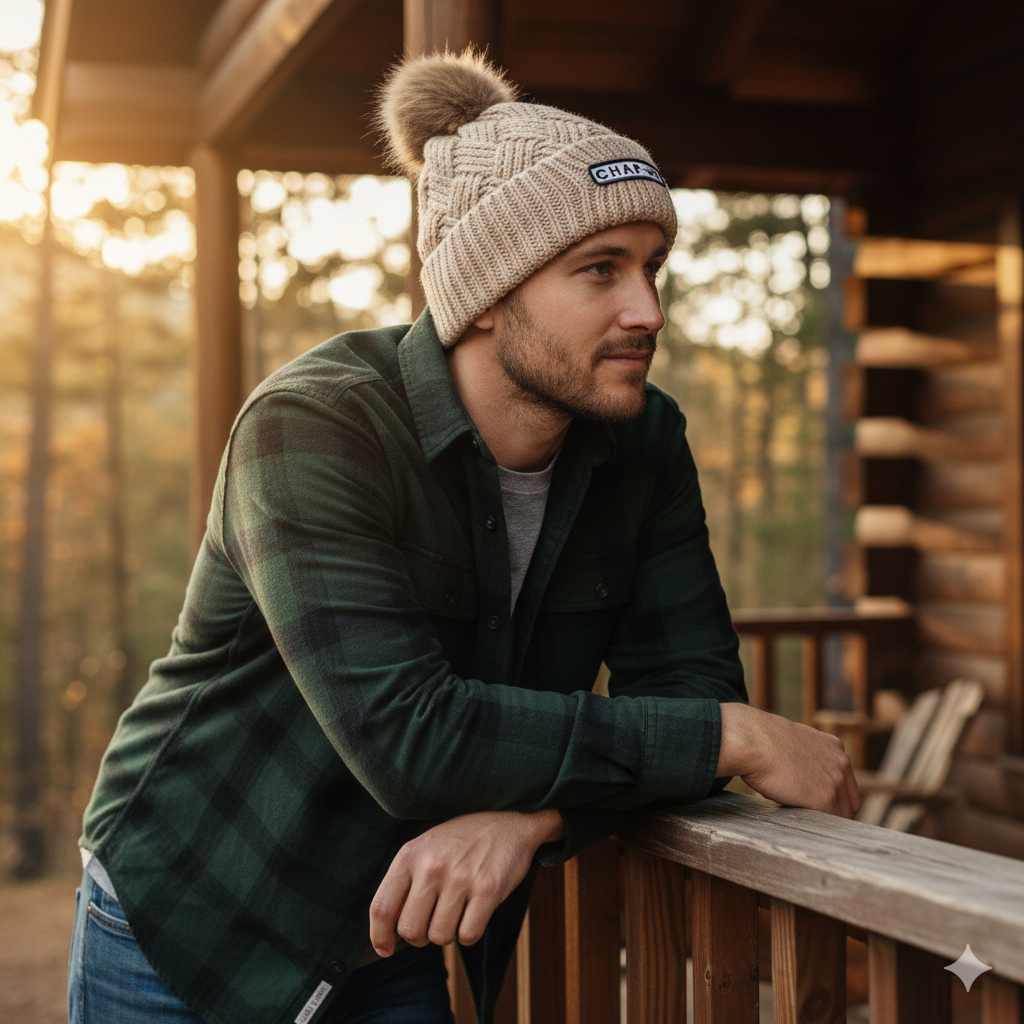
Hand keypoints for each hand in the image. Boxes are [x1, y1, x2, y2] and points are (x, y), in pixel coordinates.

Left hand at [369, 809, 563, 955]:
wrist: (508, 823)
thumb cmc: (461, 841)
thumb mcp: (425, 848)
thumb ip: (405, 880)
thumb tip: (386, 929)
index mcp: (410, 854)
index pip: (382, 907)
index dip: (379, 936)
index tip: (386, 949)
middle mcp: (432, 865)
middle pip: (409, 930)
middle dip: (420, 936)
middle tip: (433, 923)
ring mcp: (460, 877)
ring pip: (439, 937)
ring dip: (448, 934)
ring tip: (457, 912)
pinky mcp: (487, 889)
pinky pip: (467, 936)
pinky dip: (470, 933)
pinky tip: (475, 914)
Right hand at [717, 702, 859, 817]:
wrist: (752, 739)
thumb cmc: (759, 740)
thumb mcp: (791, 742)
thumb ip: (804, 757)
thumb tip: (796, 771)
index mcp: (834, 747)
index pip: (846, 783)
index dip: (833, 797)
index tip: (816, 803)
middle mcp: (841, 762)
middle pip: (850, 801)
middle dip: (834, 810)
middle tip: (810, 816)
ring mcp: (836, 780)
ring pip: (842, 815)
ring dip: (824, 820)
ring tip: (802, 819)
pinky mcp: (826, 798)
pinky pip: (830, 822)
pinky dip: (817, 825)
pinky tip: (800, 821)